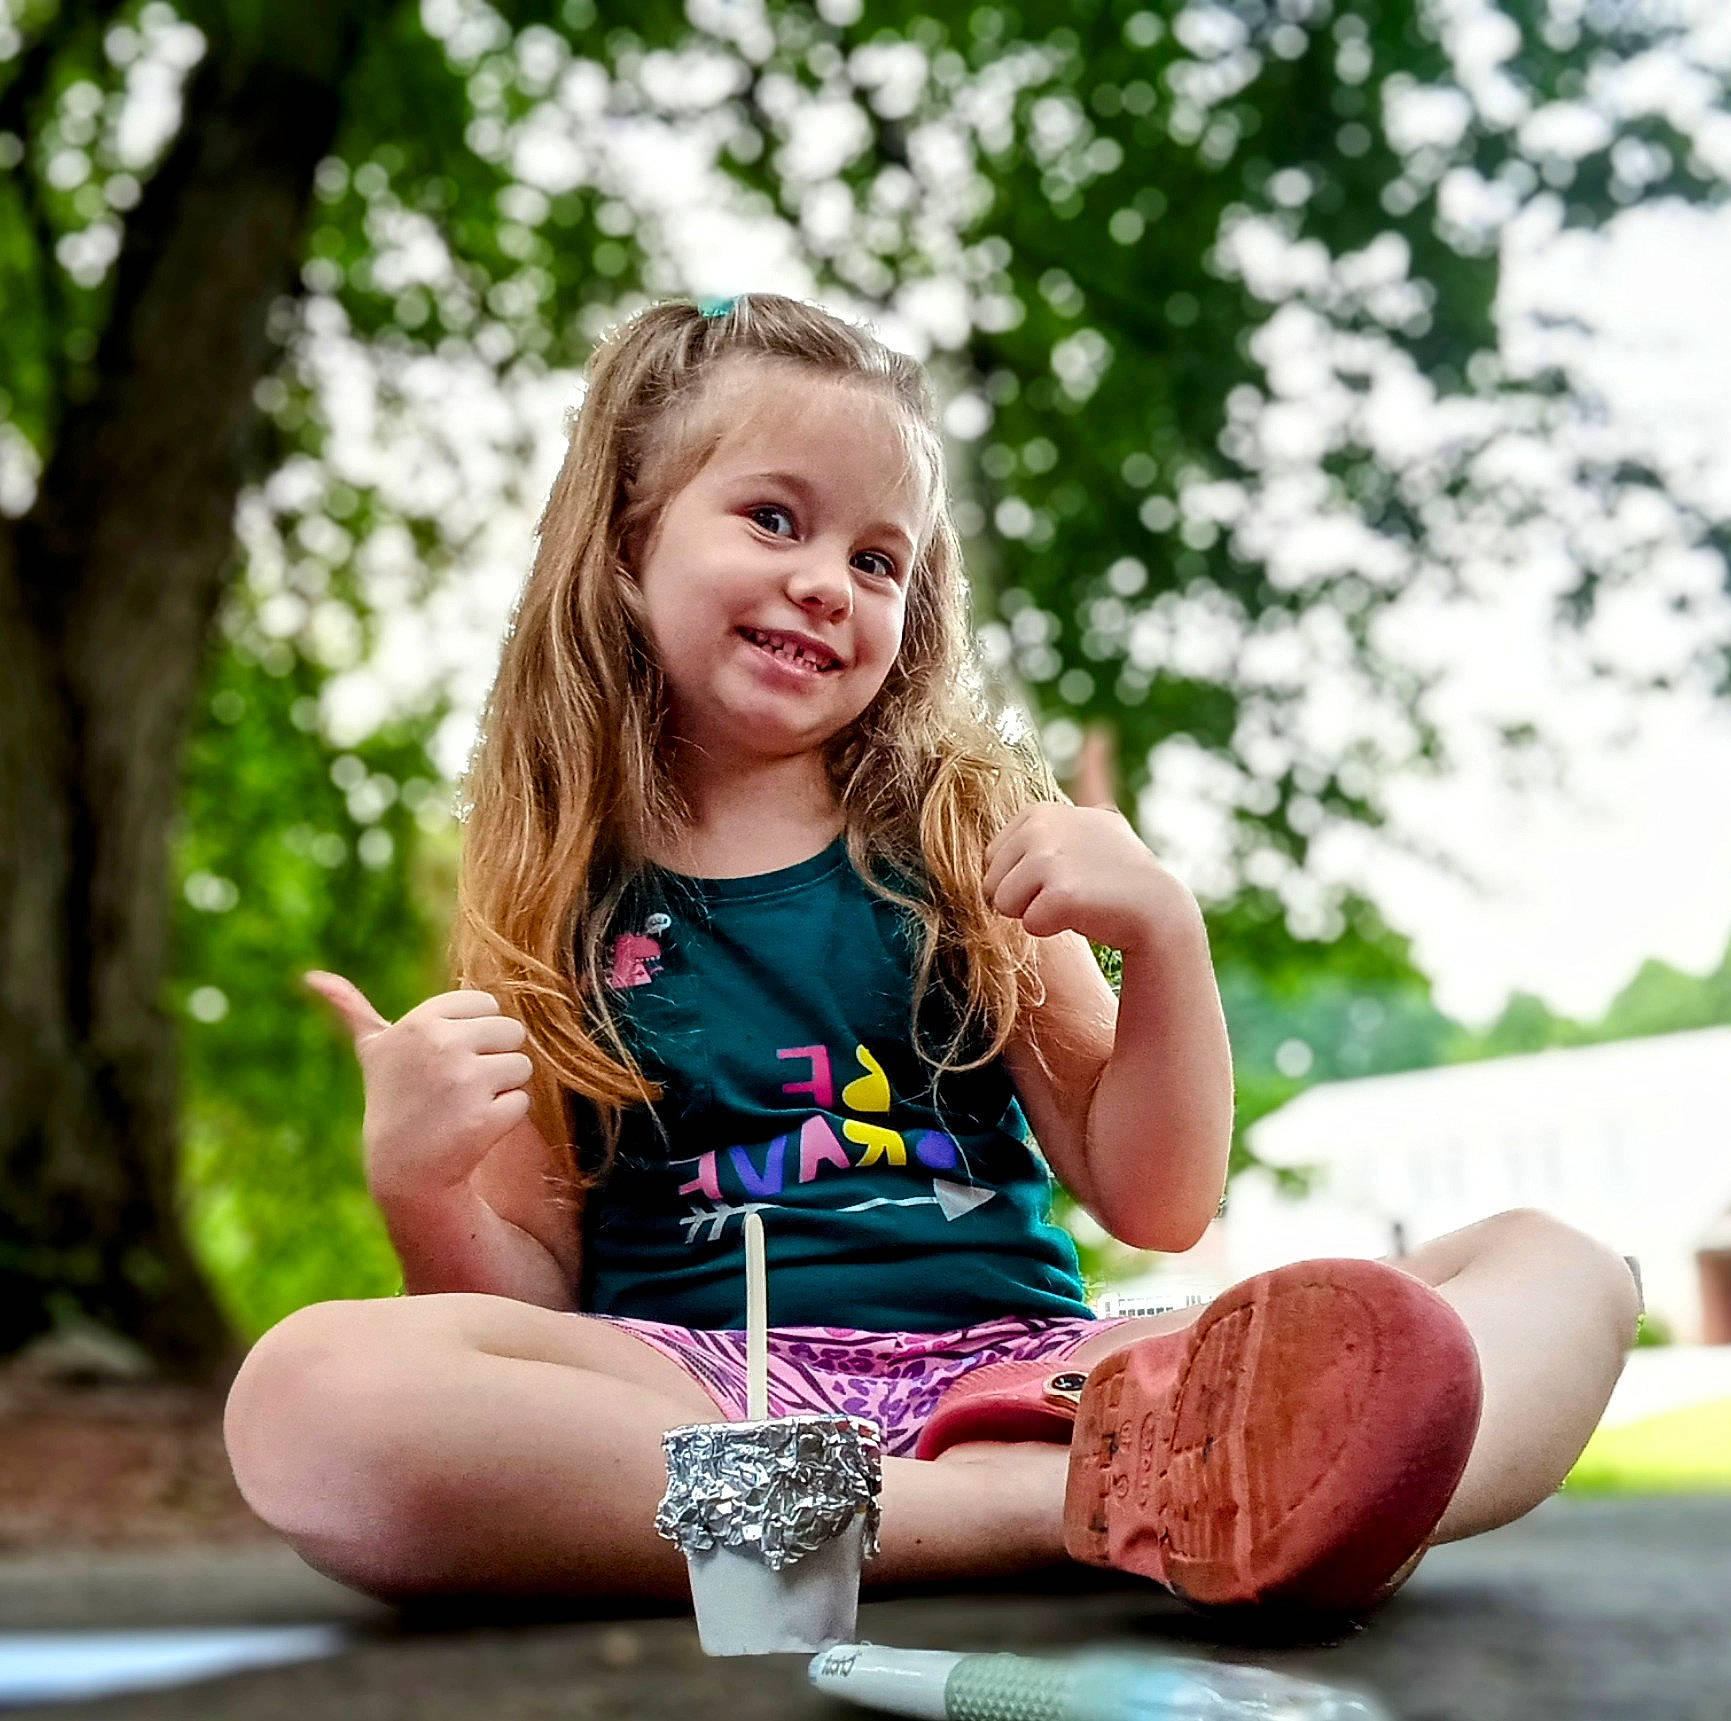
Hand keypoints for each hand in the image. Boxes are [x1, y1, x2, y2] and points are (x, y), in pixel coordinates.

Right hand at [303, 971, 533, 1205]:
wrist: (404, 1168)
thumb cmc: (393, 1099)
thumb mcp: (373, 1051)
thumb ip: (352, 1009)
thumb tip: (311, 976)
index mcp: (423, 1020)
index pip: (487, 1004)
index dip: (475, 1032)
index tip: (447, 1056)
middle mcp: (443, 1044)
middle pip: (511, 1032)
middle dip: (493, 1058)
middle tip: (458, 1085)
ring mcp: (466, 1081)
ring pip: (521, 1065)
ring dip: (502, 1087)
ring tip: (464, 1105)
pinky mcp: (486, 1116)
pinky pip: (521, 1100)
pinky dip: (505, 1117)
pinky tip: (472, 1128)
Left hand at [983, 804, 1197, 953]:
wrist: (1158, 908)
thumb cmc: (1119, 873)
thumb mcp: (1097, 820)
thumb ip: (1086, 784)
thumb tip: (1096, 735)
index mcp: (1038, 812)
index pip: (993, 860)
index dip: (1023, 878)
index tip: (1063, 873)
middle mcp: (1040, 827)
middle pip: (992, 884)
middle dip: (1023, 898)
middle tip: (1068, 891)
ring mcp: (1049, 857)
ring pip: (1004, 905)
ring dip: (1036, 913)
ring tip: (1075, 902)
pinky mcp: (1059, 893)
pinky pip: (1030, 925)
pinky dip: (1053, 929)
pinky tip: (1083, 914)